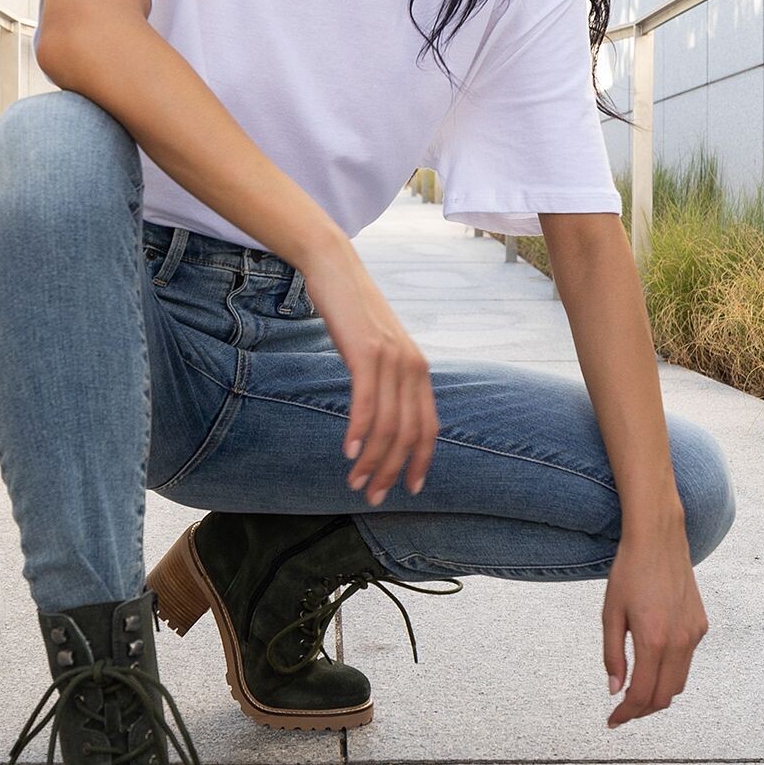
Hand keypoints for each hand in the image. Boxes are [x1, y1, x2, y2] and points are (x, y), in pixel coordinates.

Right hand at [301, 240, 438, 503]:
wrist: (335, 268)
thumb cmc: (351, 312)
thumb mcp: (376, 348)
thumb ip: (386, 379)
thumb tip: (380, 415)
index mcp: (418, 369)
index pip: (428, 427)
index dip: (420, 462)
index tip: (409, 489)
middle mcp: (413, 366)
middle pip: (409, 434)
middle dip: (393, 471)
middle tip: (373, 496)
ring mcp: (392, 359)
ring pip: (388, 425)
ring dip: (373, 461)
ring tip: (356, 483)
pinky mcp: (367, 352)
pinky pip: (367, 403)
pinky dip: (358, 432)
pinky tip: (349, 453)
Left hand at [602, 516, 708, 727]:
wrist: (659, 540)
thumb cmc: (629, 573)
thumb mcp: (610, 614)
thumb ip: (613, 655)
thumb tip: (615, 690)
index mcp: (654, 640)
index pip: (643, 694)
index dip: (627, 713)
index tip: (612, 720)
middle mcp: (680, 642)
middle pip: (665, 696)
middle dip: (643, 710)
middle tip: (622, 712)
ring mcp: (694, 634)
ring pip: (679, 682)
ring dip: (658, 694)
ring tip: (635, 694)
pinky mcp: (701, 626)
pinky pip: (686, 661)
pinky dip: (669, 672)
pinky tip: (652, 666)